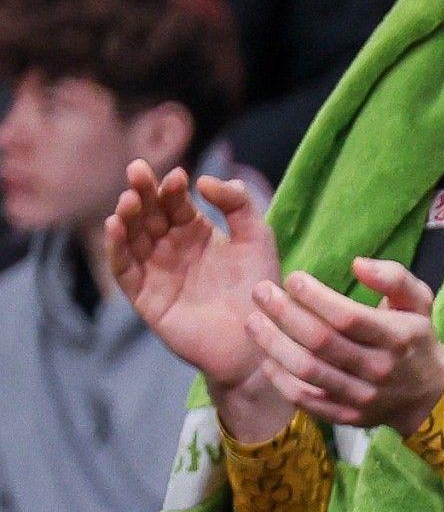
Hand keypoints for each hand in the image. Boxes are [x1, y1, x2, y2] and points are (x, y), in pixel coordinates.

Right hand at [106, 161, 281, 394]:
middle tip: (137, 171)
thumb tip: (204, 180)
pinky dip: (116, 248)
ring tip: (128, 200)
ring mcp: (156, 271)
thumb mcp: (256, 238)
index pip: (175, 202)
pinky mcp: (145, 297)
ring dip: (126, 216)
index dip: (172, 187)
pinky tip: (116, 226)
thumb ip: (238, 204)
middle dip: (142, 192)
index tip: (177, 176)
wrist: (259, 339)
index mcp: (196, 232)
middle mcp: (171, 248)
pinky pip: (124, 269)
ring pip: (131, 237)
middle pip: (148, 214)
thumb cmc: (260, 288)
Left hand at [244, 259, 443, 436]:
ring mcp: (362, 396)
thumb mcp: (419, 302)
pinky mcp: (347, 416)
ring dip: (274, 344)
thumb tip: (358, 264)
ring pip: (307, 370)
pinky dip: (280, 380)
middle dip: (284, 314)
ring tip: (253, 322)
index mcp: (398, 338)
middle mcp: (380, 369)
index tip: (293, 278)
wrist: (428, 394)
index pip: (349, 317)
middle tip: (261, 292)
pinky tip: (267, 359)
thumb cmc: (415, 338)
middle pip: (321, 342)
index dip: (315, 297)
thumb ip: (394, 277)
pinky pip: (305, 399)